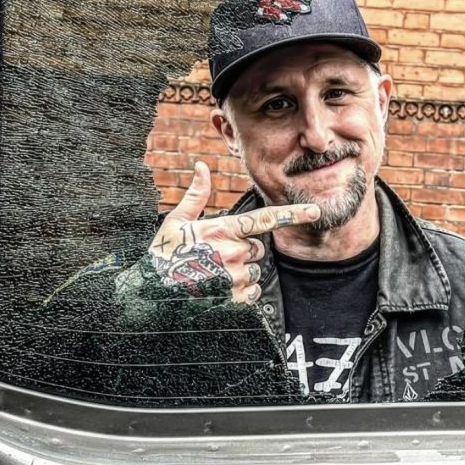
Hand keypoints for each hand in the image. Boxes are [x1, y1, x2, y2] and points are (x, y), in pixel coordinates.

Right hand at [148, 161, 319, 303]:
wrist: (150, 295)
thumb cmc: (162, 256)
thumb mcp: (175, 221)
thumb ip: (196, 195)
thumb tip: (201, 166)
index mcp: (222, 230)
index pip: (265, 219)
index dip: (292, 214)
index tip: (314, 210)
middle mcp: (233, 252)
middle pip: (258, 248)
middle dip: (244, 250)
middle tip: (216, 256)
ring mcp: (235, 277)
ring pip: (255, 270)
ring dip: (242, 271)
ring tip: (214, 274)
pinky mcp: (234, 299)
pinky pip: (252, 291)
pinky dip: (242, 291)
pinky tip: (219, 289)